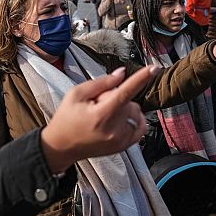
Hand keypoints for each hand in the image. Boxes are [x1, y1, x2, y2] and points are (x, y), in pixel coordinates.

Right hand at [41, 66, 158, 173]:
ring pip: (135, 111)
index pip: (125, 92)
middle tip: (97, 105)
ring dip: (124, 108)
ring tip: (104, 115)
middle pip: (128, 100)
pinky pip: (140, 126)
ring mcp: (120, 140)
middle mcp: (114, 130)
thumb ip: (101, 83)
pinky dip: (133, 119)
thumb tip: (121, 74)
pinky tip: (119, 119)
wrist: (61, 146)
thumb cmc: (66, 119)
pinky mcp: (124, 146)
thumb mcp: (76, 94)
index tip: (154, 68)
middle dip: (115, 97)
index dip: (141, 78)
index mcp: (101, 115)